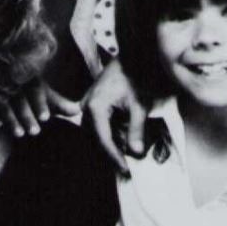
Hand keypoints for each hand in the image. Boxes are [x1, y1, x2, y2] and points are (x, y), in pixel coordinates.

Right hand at [0, 78, 80, 137]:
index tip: (46, 118)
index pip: (35, 88)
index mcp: (28, 76)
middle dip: (26, 115)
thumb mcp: (40, 91)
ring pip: (2, 102)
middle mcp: (11, 79)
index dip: (41, 102)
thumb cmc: (23, 87)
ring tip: (20, 134)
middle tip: (35, 131)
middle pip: (19, 98)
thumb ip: (59, 103)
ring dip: (11, 118)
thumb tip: (79, 111)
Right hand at [81, 59, 147, 176]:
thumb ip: (136, 130)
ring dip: (109, 143)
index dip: (114, 157)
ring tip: (124, 156)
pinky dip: (108, 133)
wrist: (133, 56)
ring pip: (95, 132)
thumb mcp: (139, 105)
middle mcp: (86, 106)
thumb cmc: (135, 77)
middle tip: (125, 167)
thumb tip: (136, 152)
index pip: (103, 139)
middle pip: (95, 138)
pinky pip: (97, 123)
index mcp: (95, 107)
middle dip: (110, 152)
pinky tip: (121, 139)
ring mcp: (88, 103)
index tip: (125, 169)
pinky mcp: (93, 101)